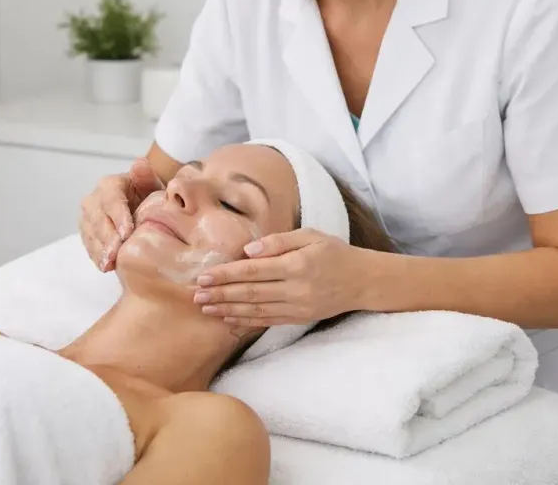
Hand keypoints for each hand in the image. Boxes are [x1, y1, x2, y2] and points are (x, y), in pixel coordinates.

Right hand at [79, 157, 162, 272]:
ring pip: (91, 234)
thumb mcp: (151, 182)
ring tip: (109, 264)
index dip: (119, 217)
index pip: (112, 201)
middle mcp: (93, 199)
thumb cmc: (148, 193)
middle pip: (99, 220)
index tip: (127, 233)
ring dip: (100, 250)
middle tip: (117, 254)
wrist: (142, 203)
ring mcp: (87, 217)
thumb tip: (140, 164)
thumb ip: (146, 175)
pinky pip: (89, 245)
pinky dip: (97, 256)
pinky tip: (105, 266)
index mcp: (109, 184)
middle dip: (108, 238)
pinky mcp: (87, 233)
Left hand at [192, 229, 369, 326]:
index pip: (254, 271)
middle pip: (250, 293)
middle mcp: (296, 289)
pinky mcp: (298, 318)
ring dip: (227, 310)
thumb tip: (248, 250)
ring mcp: (297, 307)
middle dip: (220, 295)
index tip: (204, 276)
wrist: (361, 281)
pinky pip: (267, 322)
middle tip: (195, 296)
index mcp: (297, 265)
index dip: (226, 275)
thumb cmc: (334, 252)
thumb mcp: (310, 236)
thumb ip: (278, 241)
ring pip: (255, 311)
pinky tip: (228, 319)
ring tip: (206, 309)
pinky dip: (245, 321)